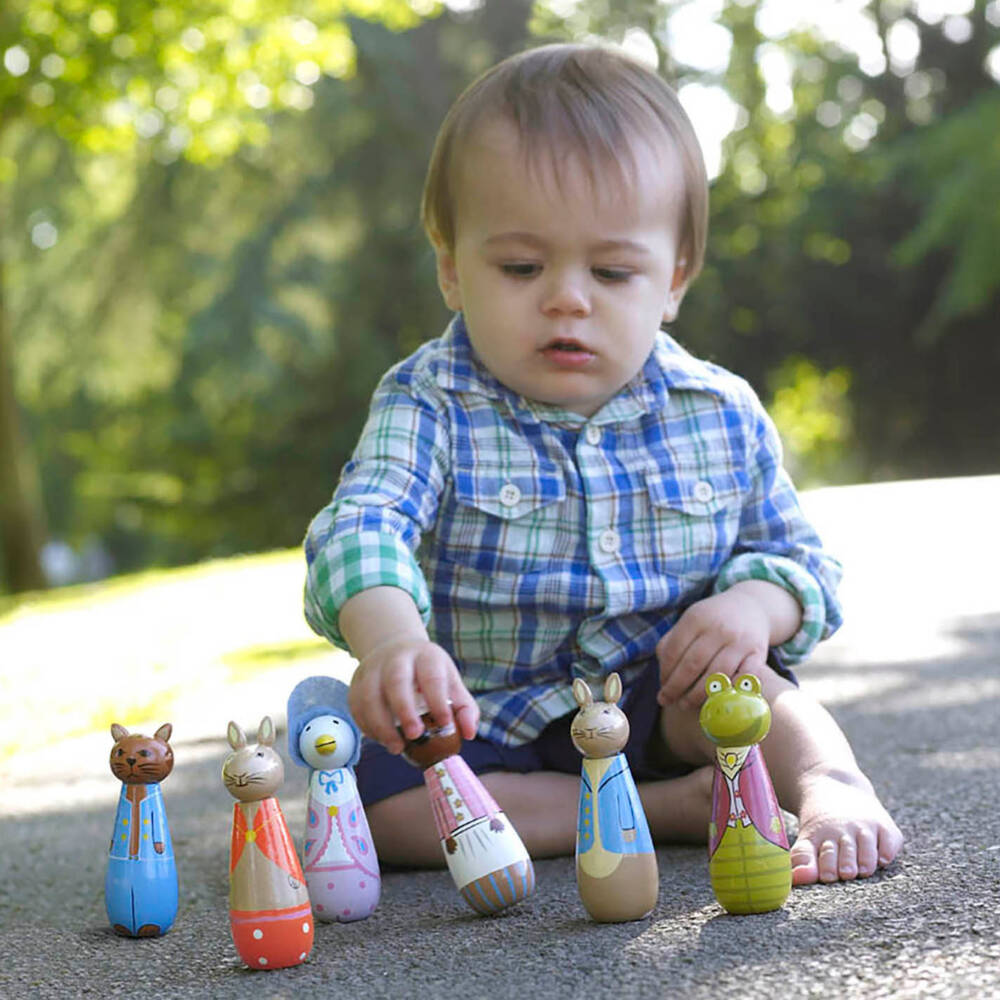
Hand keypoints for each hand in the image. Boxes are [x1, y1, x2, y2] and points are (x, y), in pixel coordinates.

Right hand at [347, 634, 478, 753]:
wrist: (396, 649)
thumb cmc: (429, 673)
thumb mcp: (450, 681)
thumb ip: (464, 708)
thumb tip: (469, 733)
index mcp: (426, 656)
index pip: (432, 676)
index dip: (438, 700)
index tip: (445, 723)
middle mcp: (397, 658)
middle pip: (396, 680)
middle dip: (404, 710)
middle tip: (415, 735)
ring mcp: (373, 668)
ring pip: (370, 695)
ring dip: (381, 725)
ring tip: (396, 747)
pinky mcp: (356, 682)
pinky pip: (356, 706)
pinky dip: (367, 726)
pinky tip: (381, 739)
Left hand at [656, 586, 771, 709]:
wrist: (751, 607)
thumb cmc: (712, 620)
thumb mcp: (690, 621)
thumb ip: (672, 643)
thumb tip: (663, 676)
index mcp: (697, 618)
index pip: (673, 651)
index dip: (664, 673)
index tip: (661, 687)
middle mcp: (718, 628)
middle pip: (692, 665)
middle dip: (676, 687)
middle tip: (667, 701)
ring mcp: (740, 641)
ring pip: (717, 675)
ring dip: (698, 695)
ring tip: (686, 704)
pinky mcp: (758, 653)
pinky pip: (742, 679)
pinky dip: (729, 692)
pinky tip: (716, 700)